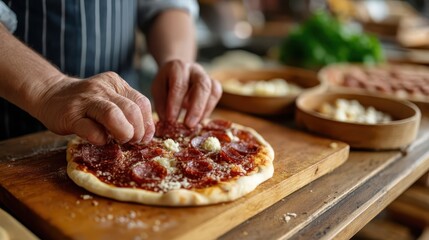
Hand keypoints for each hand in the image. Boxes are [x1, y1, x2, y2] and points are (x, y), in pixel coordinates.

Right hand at [34, 72, 154, 144]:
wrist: (50, 94)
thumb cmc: (87, 103)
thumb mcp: (110, 99)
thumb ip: (128, 111)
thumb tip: (147, 134)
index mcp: (117, 84)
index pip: (142, 103)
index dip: (147, 124)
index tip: (144, 137)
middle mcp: (103, 88)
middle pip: (132, 110)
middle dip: (137, 131)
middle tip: (132, 141)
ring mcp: (85, 101)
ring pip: (113, 115)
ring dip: (123, 133)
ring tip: (121, 141)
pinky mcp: (70, 116)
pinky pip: (91, 130)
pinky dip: (100, 139)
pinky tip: (99, 139)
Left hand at [151, 60, 221, 126]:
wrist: (176, 71)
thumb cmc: (166, 82)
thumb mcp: (158, 89)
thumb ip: (161, 103)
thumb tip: (167, 120)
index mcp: (178, 67)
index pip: (179, 85)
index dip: (175, 103)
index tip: (170, 120)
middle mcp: (194, 69)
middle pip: (202, 85)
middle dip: (196, 108)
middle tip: (188, 124)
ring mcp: (206, 76)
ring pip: (213, 89)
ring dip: (205, 109)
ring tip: (195, 124)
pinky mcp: (213, 83)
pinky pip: (216, 94)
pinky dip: (209, 108)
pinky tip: (200, 118)